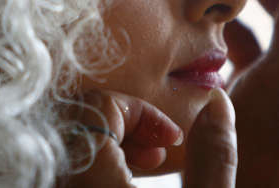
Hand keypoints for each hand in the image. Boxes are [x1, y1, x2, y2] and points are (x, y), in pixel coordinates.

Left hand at [61, 89, 238, 187]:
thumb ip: (216, 157)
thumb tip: (217, 100)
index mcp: (94, 181)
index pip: (96, 107)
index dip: (140, 111)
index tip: (172, 137)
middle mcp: (65, 180)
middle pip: (80, 119)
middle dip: (128, 123)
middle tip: (162, 146)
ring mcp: (61, 183)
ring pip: (73, 141)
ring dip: (116, 141)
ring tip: (154, 161)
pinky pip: (70, 162)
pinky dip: (101, 159)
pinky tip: (131, 177)